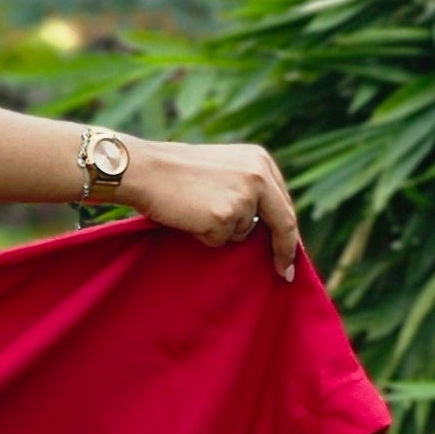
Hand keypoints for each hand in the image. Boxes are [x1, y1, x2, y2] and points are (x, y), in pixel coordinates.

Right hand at [116, 137, 298, 280]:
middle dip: (283, 251)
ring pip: (243, 234)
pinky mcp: (225, 216)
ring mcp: (243, 196)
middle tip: (284, 272)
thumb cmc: (177, 172)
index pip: (283, 203)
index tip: (289, 256)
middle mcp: (258, 176)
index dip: (288, 232)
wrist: (145, 169)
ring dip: (222, 232)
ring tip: (196, 209)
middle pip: (283, 223)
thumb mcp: (223, 169)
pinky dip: (205, 235)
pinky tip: (190, 216)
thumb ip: (247, 188)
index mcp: (260, 161)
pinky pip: (221, 240)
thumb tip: (264, 226)